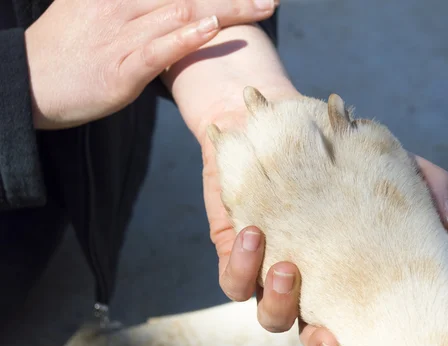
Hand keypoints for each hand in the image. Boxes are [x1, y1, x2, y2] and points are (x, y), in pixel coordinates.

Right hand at [24, 0, 278, 129]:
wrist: (31, 82)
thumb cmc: (70, 51)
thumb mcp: (98, 12)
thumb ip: (137, 8)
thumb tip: (175, 10)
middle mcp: (123, 4)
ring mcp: (122, 34)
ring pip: (182, 12)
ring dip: (226, 8)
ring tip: (261, 5)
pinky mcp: (122, 67)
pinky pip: (158, 49)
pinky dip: (185, 37)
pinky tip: (211, 28)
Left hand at [196, 96, 447, 345]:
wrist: (273, 119)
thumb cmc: (335, 148)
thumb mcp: (384, 162)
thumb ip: (424, 187)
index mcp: (343, 269)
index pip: (350, 319)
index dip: (351, 338)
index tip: (356, 336)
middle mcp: (307, 279)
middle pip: (309, 332)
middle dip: (318, 341)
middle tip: (327, 332)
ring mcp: (268, 268)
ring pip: (270, 314)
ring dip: (279, 300)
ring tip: (288, 267)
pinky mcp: (234, 249)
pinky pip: (234, 278)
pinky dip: (243, 265)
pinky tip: (255, 232)